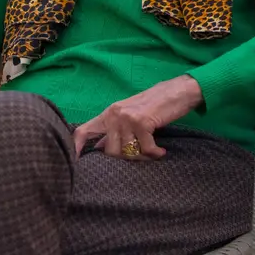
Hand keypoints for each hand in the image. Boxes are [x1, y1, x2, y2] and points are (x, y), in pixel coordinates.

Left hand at [73, 75, 202, 160]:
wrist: (179, 90)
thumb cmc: (156, 104)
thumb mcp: (131, 114)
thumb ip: (116, 130)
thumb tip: (100, 149)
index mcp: (109, 112)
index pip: (82, 131)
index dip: (75, 149)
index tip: (74, 165)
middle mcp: (114, 114)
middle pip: (109, 150)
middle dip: (125, 158)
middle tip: (141, 157)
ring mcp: (127, 118)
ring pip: (126, 151)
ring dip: (142, 156)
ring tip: (153, 153)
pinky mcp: (142, 122)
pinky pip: (144, 149)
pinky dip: (154, 153)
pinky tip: (161, 152)